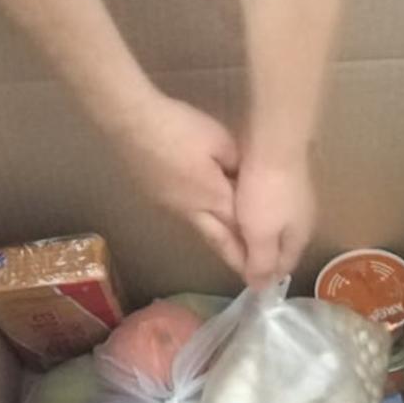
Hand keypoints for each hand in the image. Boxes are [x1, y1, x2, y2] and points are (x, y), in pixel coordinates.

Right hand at [115, 92, 245, 276]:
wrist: (131, 123)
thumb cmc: (179, 128)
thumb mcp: (221, 141)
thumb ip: (239, 164)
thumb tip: (247, 180)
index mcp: (213, 197)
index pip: (241, 231)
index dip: (257, 249)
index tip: (272, 264)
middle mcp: (192, 211)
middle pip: (221, 241)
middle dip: (238, 260)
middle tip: (254, 279)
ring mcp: (172, 207)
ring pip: (204, 232)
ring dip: (221, 245)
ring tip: (235, 255)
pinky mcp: (158, 198)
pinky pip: (189, 219)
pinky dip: (205, 226)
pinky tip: (209, 223)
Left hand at [235, 152, 315, 289]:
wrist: (274, 144)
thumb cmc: (266, 194)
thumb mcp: (261, 235)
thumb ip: (261, 262)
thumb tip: (263, 289)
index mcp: (300, 236)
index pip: (284, 266)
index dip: (265, 275)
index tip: (245, 278)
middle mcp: (302, 218)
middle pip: (281, 245)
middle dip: (262, 254)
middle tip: (236, 256)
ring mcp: (295, 196)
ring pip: (275, 224)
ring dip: (258, 232)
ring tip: (236, 233)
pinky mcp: (284, 178)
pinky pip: (270, 205)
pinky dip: (256, 212)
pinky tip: (242, 207)